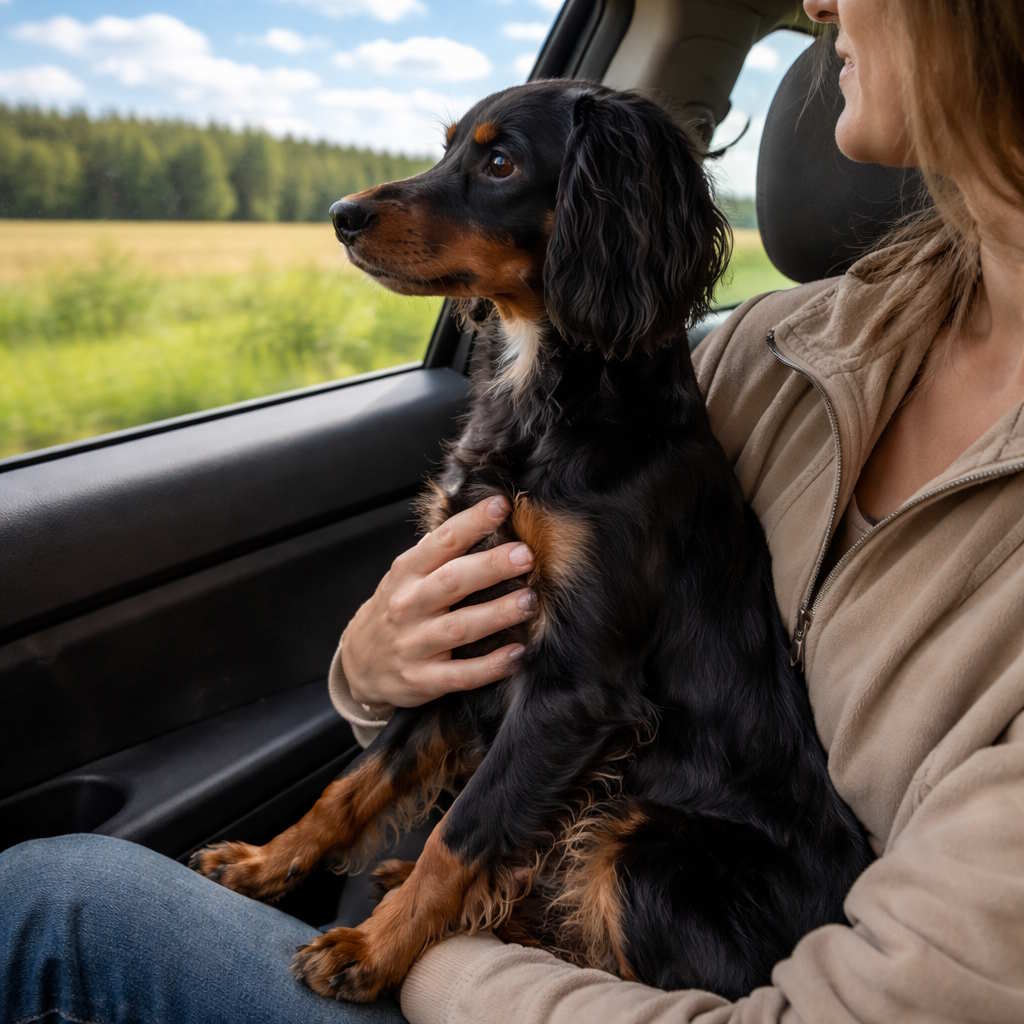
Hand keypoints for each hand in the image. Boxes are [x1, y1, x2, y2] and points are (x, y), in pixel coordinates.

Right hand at [340, 495, 536, 707]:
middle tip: (525, 556)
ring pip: (460, 627)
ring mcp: (414, 644)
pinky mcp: (423, 679)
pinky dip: (490, 666)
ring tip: (528, 602)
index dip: (472, 522)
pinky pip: (461, 674)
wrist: (358, 664)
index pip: (442, 541)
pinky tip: (517, 654)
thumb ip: (439, 552)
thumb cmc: (395, 610)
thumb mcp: (405, 575)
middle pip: (453, 581)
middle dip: (490, 567)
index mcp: (407, 573)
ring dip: (497, 614)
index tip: (500, 506)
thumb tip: (484, 518)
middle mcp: (408, 605)